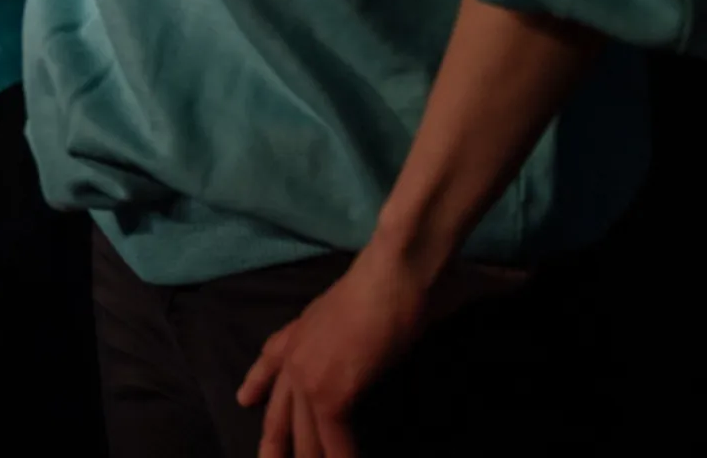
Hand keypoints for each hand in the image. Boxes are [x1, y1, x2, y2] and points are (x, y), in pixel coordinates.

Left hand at [237, 243, 520, 456]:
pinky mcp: (329, 395)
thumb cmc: (402, 276)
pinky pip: (334, 446)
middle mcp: (299, 350)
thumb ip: (398, 311)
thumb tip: (463, 301)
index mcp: (306, 325)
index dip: (258, 381)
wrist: (398, 269)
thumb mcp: (385, 295)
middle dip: (276, 442)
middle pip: (279, 410)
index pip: (271, 356)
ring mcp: (309, 374)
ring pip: (304, 437)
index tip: (245, 399)